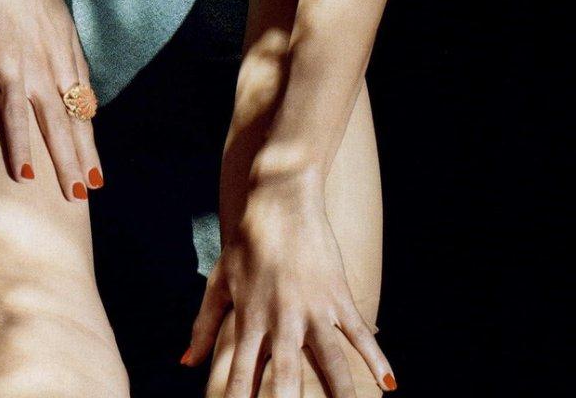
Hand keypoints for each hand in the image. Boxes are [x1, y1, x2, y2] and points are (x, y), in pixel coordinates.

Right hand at [0, 0, 102, 201]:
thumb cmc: (40, 4)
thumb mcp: (67, 36)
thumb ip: (74, 73)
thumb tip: (87, 108)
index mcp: (64, 66)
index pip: (80, 117)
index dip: (88, 150)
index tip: (97, 182)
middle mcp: (42, 69)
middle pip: (57, 121)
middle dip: (67, 159)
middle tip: (76, 194)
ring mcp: (12, 62)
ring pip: (17, 111)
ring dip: (21, 145)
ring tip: (24, 179)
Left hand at [185, 176, 396, 394]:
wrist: (280, 198)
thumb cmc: (246, 241)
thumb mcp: (220, 280)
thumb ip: (203, 325)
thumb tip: (185, 364)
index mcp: (251, 318)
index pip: (241, 374)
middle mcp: (282, 318)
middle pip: (285, 376)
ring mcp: (313, 307)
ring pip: (330, 360)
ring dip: (341, 393)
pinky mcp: (337, 294)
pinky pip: (359, 332)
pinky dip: (376, 357)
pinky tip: (390, 383)